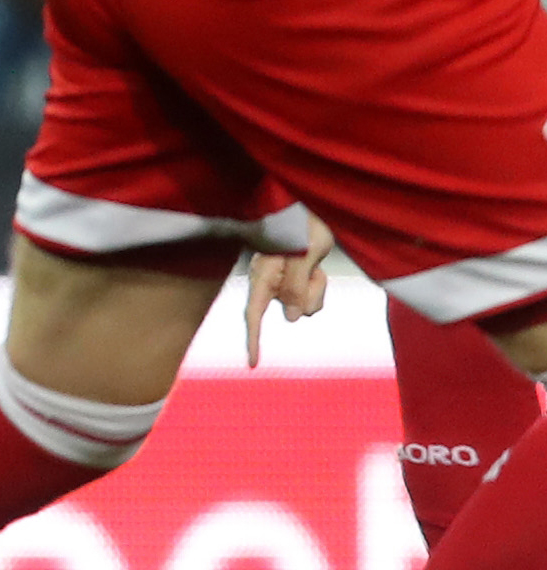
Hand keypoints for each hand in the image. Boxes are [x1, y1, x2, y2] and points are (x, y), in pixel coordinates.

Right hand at [246, 214, 338, 366]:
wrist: (306, 205)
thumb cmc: (304, 223)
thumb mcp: (305, 253)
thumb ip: (296, 285)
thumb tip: (292, 319)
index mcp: (263, 275)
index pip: (254, 314)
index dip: (254, 340)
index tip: (253, 364)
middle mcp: (268, 281)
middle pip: (291, 309)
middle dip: (311, 295)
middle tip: (315, 270)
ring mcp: (280, 281)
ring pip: (304, 305)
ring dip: (316, 289)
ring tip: (314, 264)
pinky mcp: (292, 279)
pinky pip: (309, 296)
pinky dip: (316, 285)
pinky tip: (314, 266)